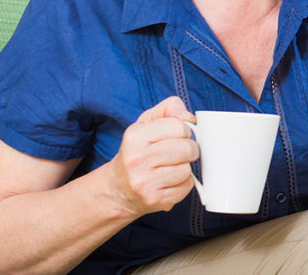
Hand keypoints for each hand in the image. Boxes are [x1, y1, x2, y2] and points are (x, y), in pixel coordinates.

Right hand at [107, 96, 197, 216]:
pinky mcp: (155, 199)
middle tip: (180, 153)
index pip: (179, 127)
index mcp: (135, 137)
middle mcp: (136, 160)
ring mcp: (145, 182)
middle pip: (187, 149)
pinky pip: (186, 187)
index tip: (177, 136)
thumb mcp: (145, 124)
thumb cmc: (137, 152)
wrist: (117, 189)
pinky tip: (169, 182)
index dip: (184, 131)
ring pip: (187, 169)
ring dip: (185, 168)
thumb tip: (188, 116)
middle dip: (189, 150)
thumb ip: (168, 109)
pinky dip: (183, 184)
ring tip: (171, 168)